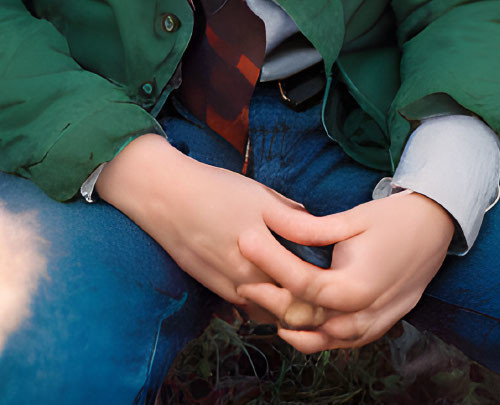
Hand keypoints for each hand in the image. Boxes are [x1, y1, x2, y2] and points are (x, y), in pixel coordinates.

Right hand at [94, 134, 327, 324]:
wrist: (164, 196)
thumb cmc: (215, 190)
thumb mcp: (259, 196)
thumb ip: (291, 217)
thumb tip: (320, 227)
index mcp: (262, 253)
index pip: (302, 287)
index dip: (321, 288)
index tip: (335, 279)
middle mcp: (245, 278)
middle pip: (285, 306)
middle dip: (306, 301)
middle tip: (322, 290)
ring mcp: (225, 286)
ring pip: (264, 310)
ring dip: (281, 304)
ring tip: (298, 290)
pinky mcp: (210, 287)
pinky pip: (243, 305)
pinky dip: (259, 302)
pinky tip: (268, 287)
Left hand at [236, 189, 456, 351]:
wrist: (437, 229)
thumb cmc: (395, 219)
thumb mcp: (353, 218)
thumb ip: (311, 228)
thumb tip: (272, 221)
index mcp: (356, 286)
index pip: (300, 283)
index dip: (269, 263)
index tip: (244, 241)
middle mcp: (363, 314)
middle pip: (303, 317)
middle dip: (269, 298)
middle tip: (241, 278)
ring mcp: (371, 326)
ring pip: (318, 339)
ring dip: (287, 324)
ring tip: (259, 304)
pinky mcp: (376, 328)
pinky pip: (338, 344)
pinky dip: (312, 338)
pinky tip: (292, 325)